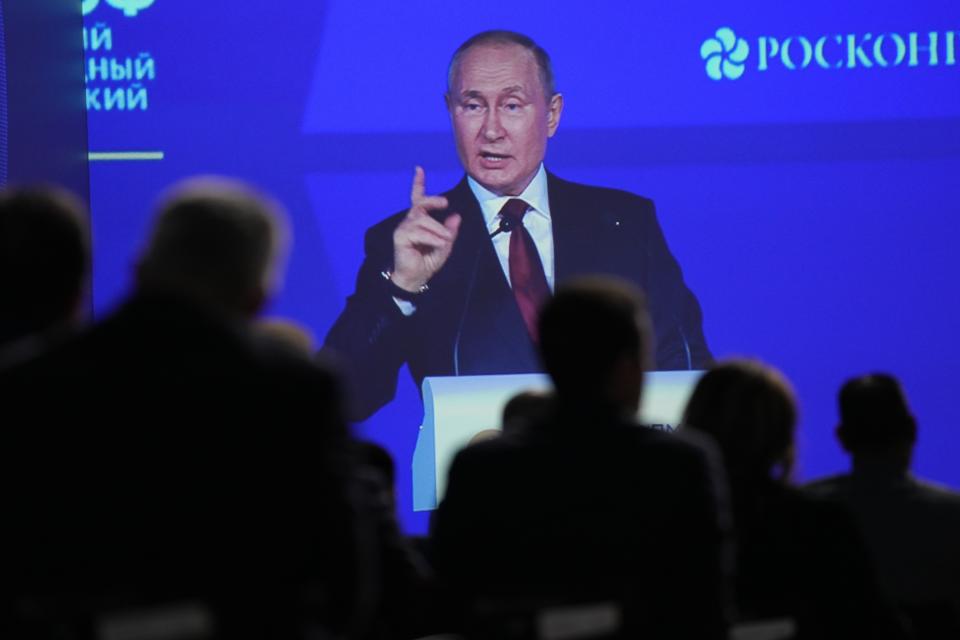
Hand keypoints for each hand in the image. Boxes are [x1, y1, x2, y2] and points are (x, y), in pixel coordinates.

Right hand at [391, 166, 461, 291]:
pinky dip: (430, 237)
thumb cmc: (427, 261)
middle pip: (419, 204)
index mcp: (419, 221)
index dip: (418, 183)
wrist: (416, 278)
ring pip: (421, 219)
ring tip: (445, 241)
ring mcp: (403, 229)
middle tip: (445, 203)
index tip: (419, 169)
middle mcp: (409, 222)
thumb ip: (450, 231)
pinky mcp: (400, 237)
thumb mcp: (444, 245)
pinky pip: (417, 231)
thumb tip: (456, 216)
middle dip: (432, 200)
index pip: (417, 198)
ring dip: (437, 229)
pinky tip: (438, 243)